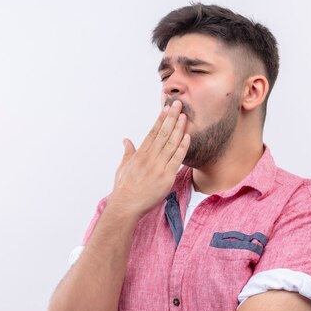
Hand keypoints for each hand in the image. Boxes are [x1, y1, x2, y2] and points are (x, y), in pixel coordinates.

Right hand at [110, 100, 189, 218]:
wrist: (127, 205)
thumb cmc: (124, 188)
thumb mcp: (123, 167)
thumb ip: (128, 152)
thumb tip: (126, 140)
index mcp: (140, 154)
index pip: (152, 132)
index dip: (161, 119)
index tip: (167, 109)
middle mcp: (150, 157)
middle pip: (163, 133)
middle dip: (172, 118)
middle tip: (179, 104)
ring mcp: (158, 166)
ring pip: (171, 143)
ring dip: (179, 128)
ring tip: (185, 116)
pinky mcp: (166, 177)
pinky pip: (177, 159)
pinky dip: (182, 147)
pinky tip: (187, 136)